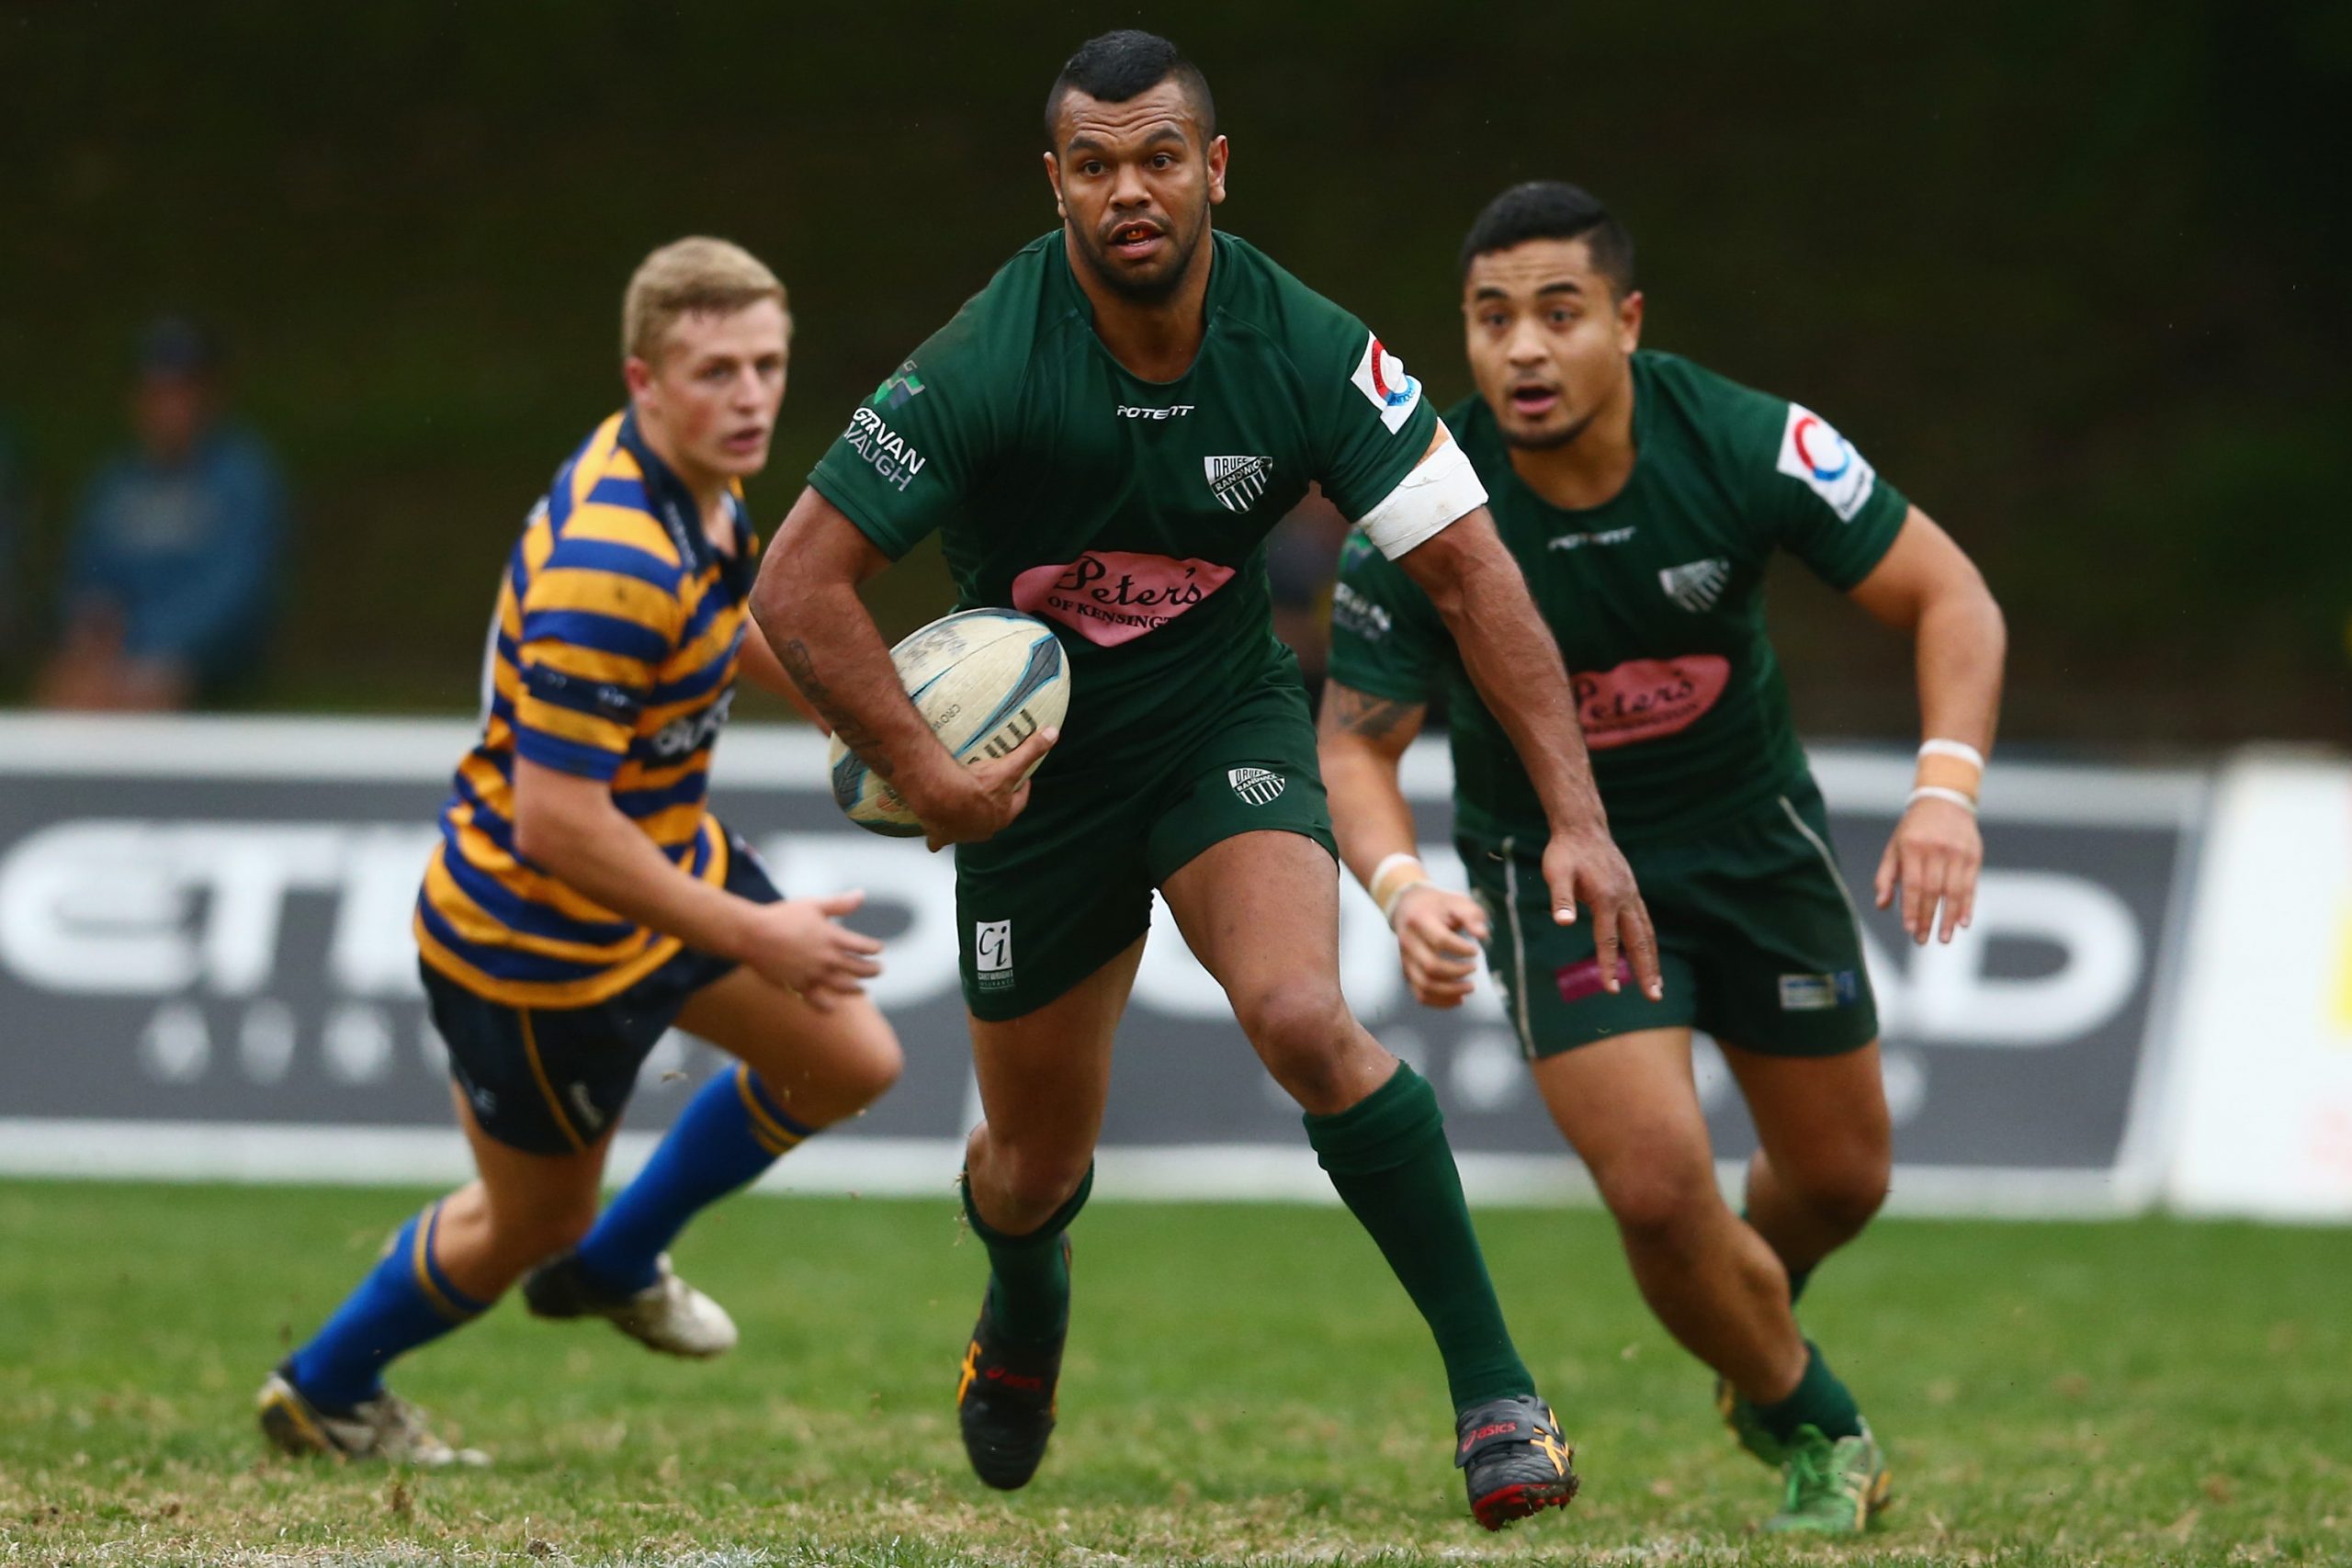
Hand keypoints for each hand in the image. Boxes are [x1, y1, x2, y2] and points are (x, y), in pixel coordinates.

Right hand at [737, 892, 884, 1010]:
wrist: (753, 935)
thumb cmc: (782, 916)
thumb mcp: (813, 905)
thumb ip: (839, 903)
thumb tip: (861, 895)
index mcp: (833, 937)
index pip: (863, 946)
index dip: (874, 948)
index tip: (878, 949)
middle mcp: (827, 959)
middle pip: (859, 969)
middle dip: (872, 970)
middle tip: (879, 970)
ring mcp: (814, 975)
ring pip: (843, 987)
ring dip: (857, 990)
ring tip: (863, 991)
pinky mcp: (799, 986)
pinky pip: (818, 1002)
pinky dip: (828, 1006)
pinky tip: (834, 1007)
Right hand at [901, 725, 1059, 850]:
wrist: (942, 797)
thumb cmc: (976, 786)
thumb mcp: (1008, 767)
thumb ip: (1031, 750)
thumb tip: (1053, 734)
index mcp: (1002, 815)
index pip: (1017, 802)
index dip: (1020, 790)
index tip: (1019, 779)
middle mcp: (984, 829)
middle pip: (992, 816)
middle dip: (992, 806)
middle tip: (988, 789)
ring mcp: (962, 834)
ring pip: (967, 828)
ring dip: (967, 820)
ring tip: (962, 805)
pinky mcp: (940, 836)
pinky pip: (938, 840)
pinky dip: (937, 837)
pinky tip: (934, 836)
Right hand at [1391, 883, 1487, 1008]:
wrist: (1409, 907)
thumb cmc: (1439, 906)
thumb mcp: (1457, 902)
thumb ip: (1471, 916)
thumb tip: (1483, 935)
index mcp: (1419, 921)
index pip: (1439, 940)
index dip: (1461, 949)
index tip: (1476, 950)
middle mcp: (1408, 942)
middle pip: (1430, 966)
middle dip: (1457, 972)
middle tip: (1474, 968)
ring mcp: (1406, 959)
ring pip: (1424, 985)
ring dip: (1450, 991)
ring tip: (1470, 987)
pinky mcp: (1407, 972)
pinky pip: (1420, 994)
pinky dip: (1440, 1001)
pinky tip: (1458, 999)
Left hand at [1540, 822, 1663, 1000]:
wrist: (1582, 828)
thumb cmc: (1565, 852)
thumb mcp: (1556, 873)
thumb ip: (1561, 898)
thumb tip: (1563, 923)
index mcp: (1606, 898)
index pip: (1608, 940)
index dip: (1607, 966)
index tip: (1611, 990)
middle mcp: (1625, 899)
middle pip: (1639, 941)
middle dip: (1647, 970)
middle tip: (1654, 997)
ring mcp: (1631, 895)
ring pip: (1647, 933)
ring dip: (1652, 960)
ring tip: (1658, 984)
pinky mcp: (1632, 893)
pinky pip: (1644, 922)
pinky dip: (1649, 942)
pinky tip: (1648, 955)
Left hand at [1876, 796, 1980, 943]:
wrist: (1945, 801)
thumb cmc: (1913, 830)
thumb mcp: (1894, 847)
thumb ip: (1886, 876)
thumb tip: (1882, 905)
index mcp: (1913, 847)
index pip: (1912, 885)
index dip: (1911, 909)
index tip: (1909, 930)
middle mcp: (1937, 850)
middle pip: (1933, 891)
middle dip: (1928, 919)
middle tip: (1922, 940)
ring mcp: (1958, 853)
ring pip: (1954, 891)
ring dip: (1949, 918)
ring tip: (1944, 938)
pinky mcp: (1974, 855)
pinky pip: (1971, 885)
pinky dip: (1968, 906)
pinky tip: (1963, 923)